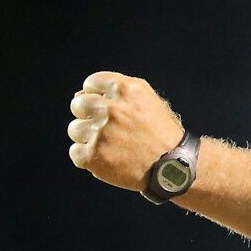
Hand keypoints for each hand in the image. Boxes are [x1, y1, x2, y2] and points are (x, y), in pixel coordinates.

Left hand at [67, 71, 187, 191]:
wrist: (175, 167)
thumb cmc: (162, 134)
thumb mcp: (150, 101)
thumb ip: (120, 93)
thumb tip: (81, 95)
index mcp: (127, 89)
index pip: (91, 83)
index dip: (96, 96)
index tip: (105, 108)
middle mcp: (112, 107)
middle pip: (78, 105)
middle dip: (88, 115)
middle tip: (107, 130)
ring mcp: (101, 132)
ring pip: (75, 129)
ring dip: (89, 138)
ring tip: (112, 147)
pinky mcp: (93, 155)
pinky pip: (75, 152)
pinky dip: (89, 158)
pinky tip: (109, 160)